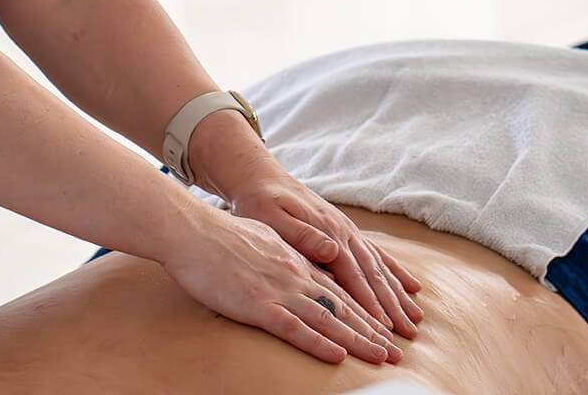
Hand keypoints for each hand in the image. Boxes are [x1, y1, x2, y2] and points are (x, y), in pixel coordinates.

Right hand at [160, 198, 403, 364]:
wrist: (190, 231)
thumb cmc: (219, 234)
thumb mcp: (263, 236)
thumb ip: (289, 250)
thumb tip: (312, 257)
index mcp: (293, 258)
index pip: (336, 288)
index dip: (363, 308)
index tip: (384, 326)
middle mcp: (293, 273)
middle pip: (340, 305)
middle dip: (371, 329)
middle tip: (397, 350)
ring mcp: (278, 289)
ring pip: (326, 318)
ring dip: (357, 339)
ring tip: (382, 357)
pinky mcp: (258, 305)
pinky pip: (295, 328)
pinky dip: (319, 343)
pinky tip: (337, 355)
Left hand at [226, 161, 423, 338]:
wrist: (259, 176)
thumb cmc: (260, 200)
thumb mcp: (271, 216)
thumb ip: (302, 235)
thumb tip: (333, 250)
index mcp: (326, 232)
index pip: (352, 275)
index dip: (370, 302)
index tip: (385, 329)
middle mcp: (342, 231)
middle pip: (372, 274)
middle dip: (392, 306)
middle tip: (410, 335)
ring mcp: (346, 229)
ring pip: (378, 266)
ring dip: (398, 293)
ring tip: (416, 319)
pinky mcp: (344, 228)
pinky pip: (376, 253)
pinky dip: (395, 270)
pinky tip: (412, 285)